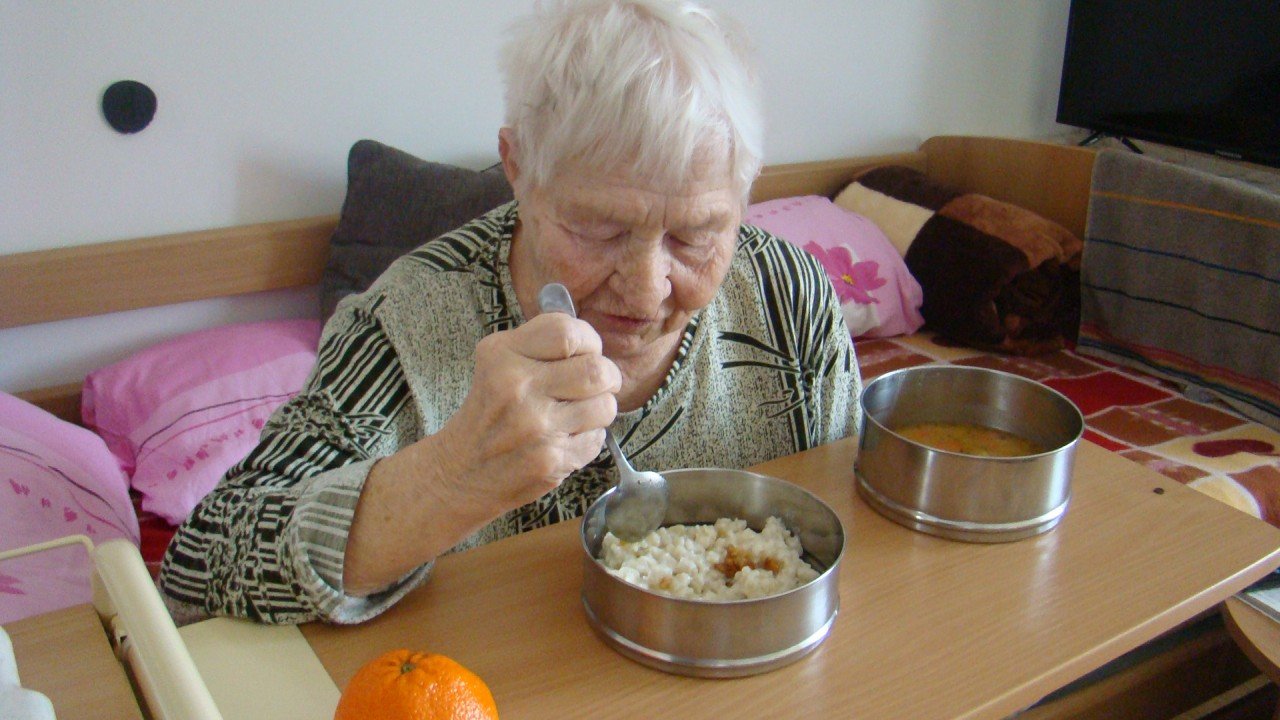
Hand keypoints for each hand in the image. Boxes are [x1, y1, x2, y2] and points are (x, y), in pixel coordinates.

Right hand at [433, 310, 621, 515]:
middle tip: (597, 384)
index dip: (588, 341)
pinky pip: (597, 438)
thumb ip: (540, 345)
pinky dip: (588, 438)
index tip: (586, 352)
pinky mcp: (551, 459)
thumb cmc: (489, 412)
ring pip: (605, 405)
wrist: (461, 471)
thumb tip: (590, 342)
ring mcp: (536, 426)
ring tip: (579, 413)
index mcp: (504, 355)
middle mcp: (518, 387)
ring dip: (600, 409)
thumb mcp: (497, 362)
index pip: (568, 332)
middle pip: (597, 369)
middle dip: (607, 377)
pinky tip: (564, 439)